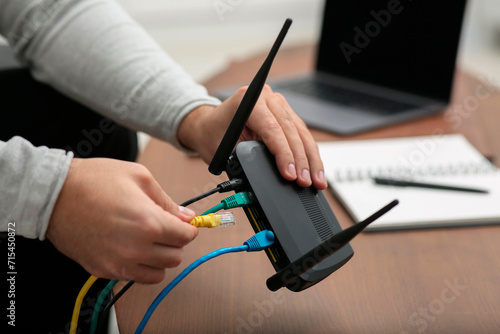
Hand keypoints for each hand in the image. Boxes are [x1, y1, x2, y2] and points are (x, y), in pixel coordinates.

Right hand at [46, 158, 197, 283]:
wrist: (53, 194)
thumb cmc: (94, 180)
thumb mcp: (139, 177)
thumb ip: (167, 201)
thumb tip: (186, 216)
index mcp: (149, 224)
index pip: (185, 237)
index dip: (188, 228)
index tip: (183, 223)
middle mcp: (135, 249)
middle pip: (175, 257)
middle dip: (175, 242)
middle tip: (165, 228)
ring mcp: (118, 263)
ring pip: (158, 274)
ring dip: (159, 258)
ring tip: (149, 240)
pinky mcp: (103, 270)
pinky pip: (133, 277)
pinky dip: (139, 266)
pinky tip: (131, 247)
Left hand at [177, 85, 326, 189]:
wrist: (209, 125)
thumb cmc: (213, 135)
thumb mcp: (223, 150)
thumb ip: (244, 160)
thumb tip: (267, 178)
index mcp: (248, 99)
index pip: (272, 128)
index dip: (284, 154)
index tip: (289, 174)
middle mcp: (266, 97)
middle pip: (290, 131)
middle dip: (300, 160)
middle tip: (305, 182)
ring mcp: (278, 104)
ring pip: (301, 132)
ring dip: (310, 159)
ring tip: (316, 181)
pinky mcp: (286, 114)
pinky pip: (301, 134)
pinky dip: (309, 153)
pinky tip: (315, 170)